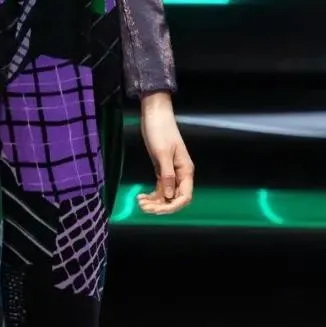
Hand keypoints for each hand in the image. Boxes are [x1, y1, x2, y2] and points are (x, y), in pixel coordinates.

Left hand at [137, 94, 194, 214]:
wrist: (155, 116)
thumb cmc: (160, 131)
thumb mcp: (162, 153)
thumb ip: (167, 175)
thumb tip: (169, 196)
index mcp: (186, 171)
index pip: (185, 196)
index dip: (173, 207)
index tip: (157, 210)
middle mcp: (181, 174)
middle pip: (175, 199)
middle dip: (161, 206)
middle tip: (143, 207)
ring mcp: (171, 173)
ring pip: (166, 195)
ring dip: (154, 202)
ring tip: (139, 202)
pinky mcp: (162, 170)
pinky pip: (160, 189)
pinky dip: (152, 195)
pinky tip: (141, 197)